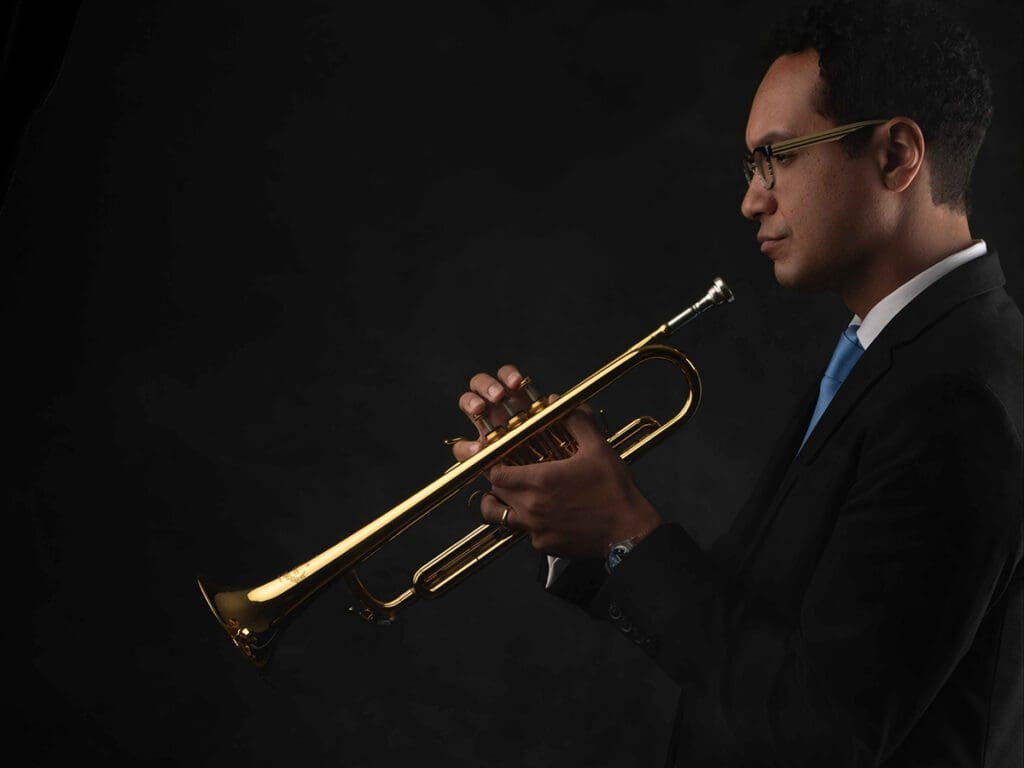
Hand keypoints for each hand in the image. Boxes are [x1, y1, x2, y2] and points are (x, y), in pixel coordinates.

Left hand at [452, 365, 662, 557]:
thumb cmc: (614, 490)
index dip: (494, 464)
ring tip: (514, 497)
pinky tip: (545, 515)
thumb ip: (576, 422)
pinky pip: (525, 534)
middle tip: (510, 473)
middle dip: (498, 482)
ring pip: (501, 518)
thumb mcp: (598, 448)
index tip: (501, 458)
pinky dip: (529, 524)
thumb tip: (560, 403)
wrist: (629, 531)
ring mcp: (536, 530)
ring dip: (503, 506)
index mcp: (539, 480)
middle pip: (494, 493)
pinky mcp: (545, 546)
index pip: (495, 473)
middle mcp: (531, 507)